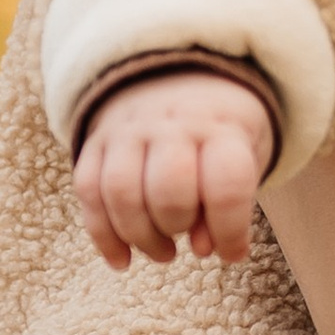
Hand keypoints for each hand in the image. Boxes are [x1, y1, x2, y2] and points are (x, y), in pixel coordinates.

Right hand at [74, 71, 276, 267]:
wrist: (177, 75)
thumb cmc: (221, 131)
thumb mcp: (245, 156)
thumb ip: (231, 203)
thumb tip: (203, 248)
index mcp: (221, 126)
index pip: (226, 184)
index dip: (230, 229)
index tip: (232, 253)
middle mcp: (172, 124)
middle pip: (168, 189)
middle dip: (177, 226)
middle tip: (186, 235)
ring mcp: (128, 130)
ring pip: (122, 193)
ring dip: (141, 237)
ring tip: (163, 252)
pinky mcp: (96, 143)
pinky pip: (89, 193)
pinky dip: (103, 235)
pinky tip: (122, 260)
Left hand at [262, 0, 334, 334]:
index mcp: (297, 70)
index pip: (311, 0)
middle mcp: (267, 112)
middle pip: (299, 52)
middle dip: (331, 27)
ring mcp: (269, 163)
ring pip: (299, 101)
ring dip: (330, 82)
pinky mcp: (283, 206)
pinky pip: (304, 146)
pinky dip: (331, 131)